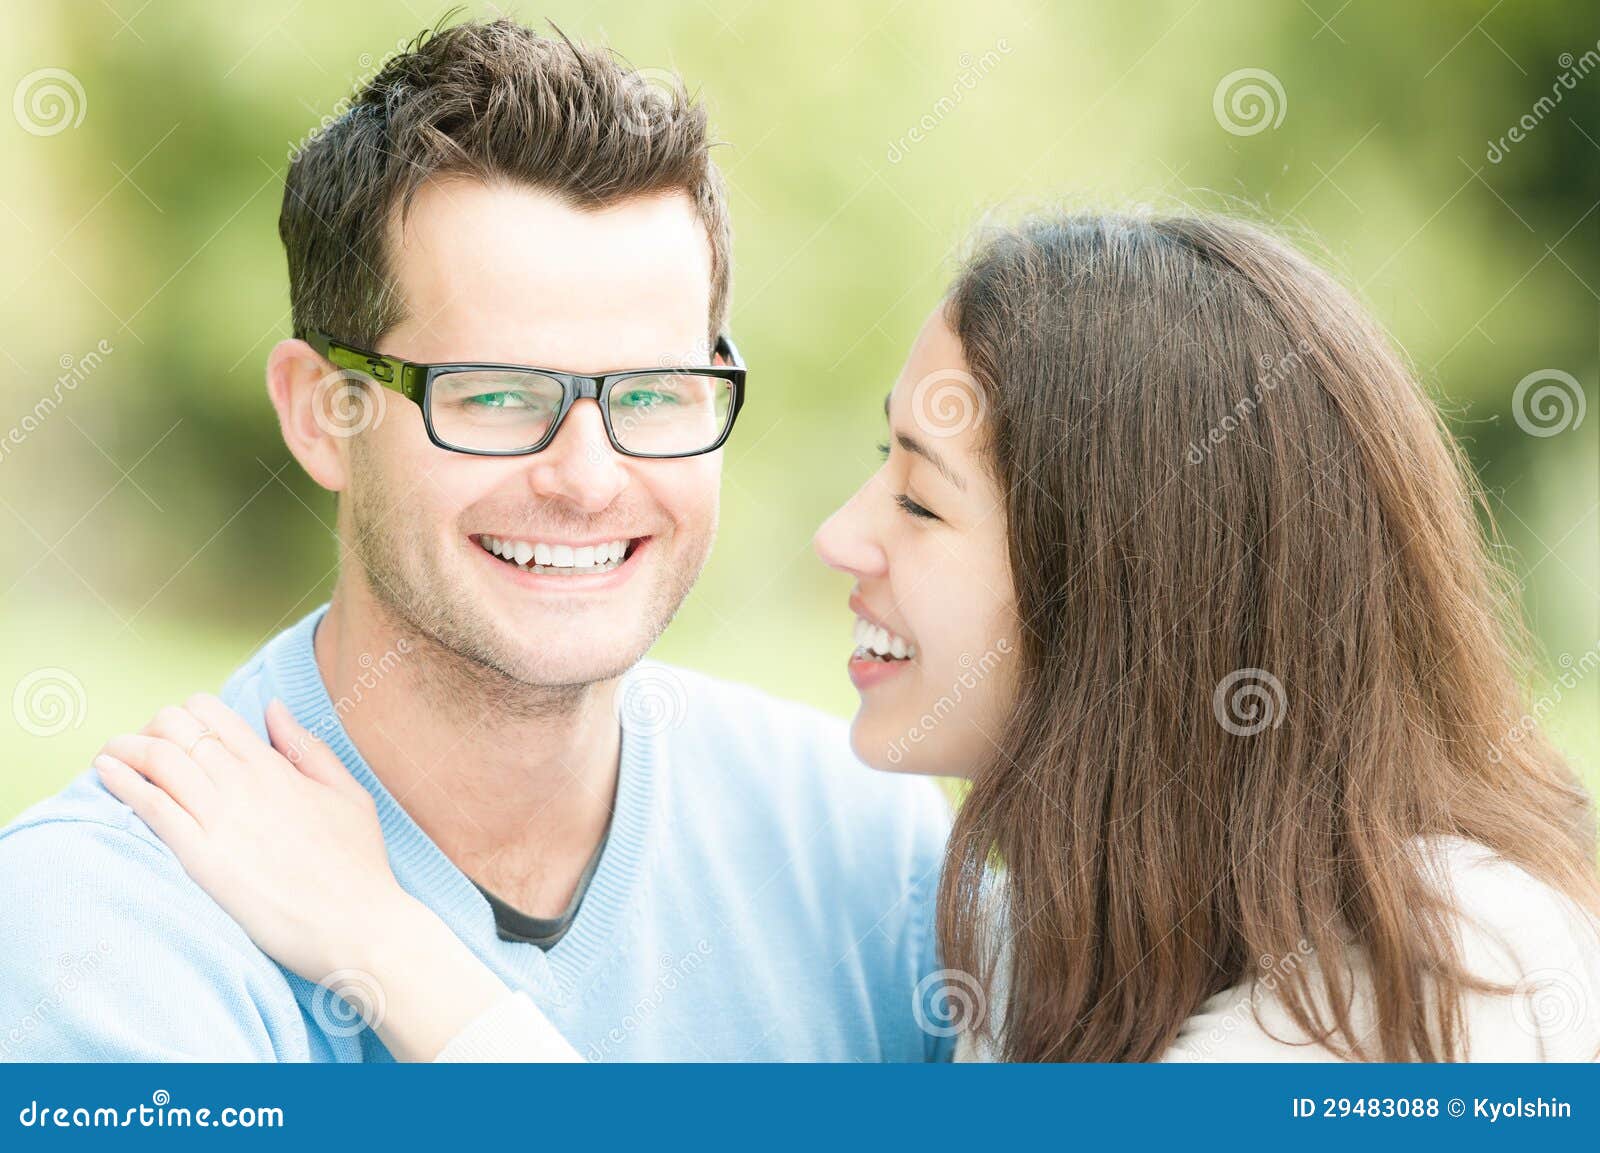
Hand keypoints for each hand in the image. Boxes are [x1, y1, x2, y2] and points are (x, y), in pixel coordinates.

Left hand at [94, 694, 410, 980]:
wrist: (356, 925)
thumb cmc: (358, 865)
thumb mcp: (348, 794)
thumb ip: (307, 748)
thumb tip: (272, 707)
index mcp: (275, 767)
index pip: (211, 713)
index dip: (184, 713)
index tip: (175, 733)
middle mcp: (244, 784)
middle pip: (176, 728)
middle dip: (150, 728)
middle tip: (142, 749)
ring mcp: (221, 820)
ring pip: (157, 759)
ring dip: (125, 749)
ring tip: (110, 757)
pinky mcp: (202, 859)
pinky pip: (152, 807)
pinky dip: (122, 783)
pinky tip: (105, 774)